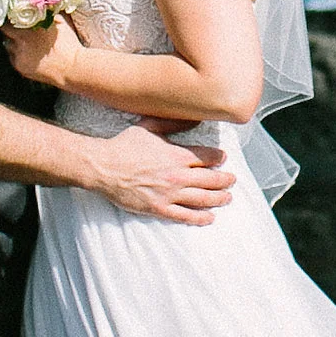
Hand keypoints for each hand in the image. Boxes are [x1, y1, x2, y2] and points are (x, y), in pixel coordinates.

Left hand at [3, 14, 74, 87]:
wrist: (72, 68)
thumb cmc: (69, 44)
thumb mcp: (60, 23)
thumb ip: (46, 15)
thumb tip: (38, 7)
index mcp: (31, 26)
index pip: (10, 18)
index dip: (10, 16)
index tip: (11, 15)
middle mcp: (21, 40)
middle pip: (6, 31)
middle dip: (10, 29)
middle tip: (17, 29)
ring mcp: (19, 54)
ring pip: (8, 45)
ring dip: (14, 43)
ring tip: (26, 44)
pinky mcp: (20, 66)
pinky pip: (13, 57)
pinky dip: (18, 55)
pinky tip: (30, 55)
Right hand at [85, 124, 234, 224]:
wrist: (103, 167)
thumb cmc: (124, 145)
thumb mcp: (149, 126)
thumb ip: (174, 123)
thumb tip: (195, 118)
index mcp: (177, 154)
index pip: (208, 157)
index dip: (219, 157)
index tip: (223, 158)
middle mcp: (177, 175)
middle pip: (211, 179)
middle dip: (225, 180)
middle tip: (232, 180)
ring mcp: (169, 194)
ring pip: (203, 199)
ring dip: (219, 199)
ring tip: (227, 198)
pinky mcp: (159, 208)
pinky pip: (185, 216)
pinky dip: (200, 218)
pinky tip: (209, 218)